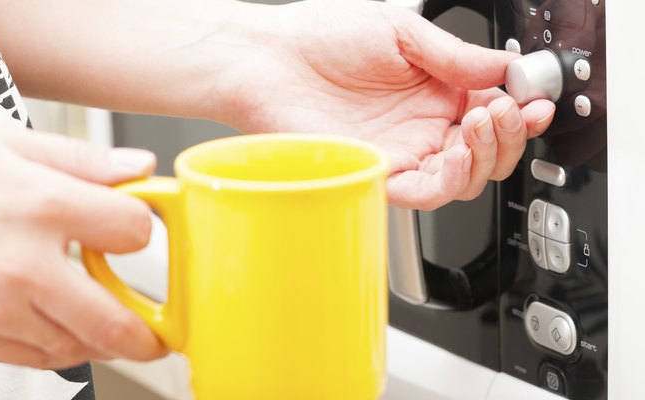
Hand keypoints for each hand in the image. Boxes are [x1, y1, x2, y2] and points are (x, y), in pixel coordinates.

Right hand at [0, 117, 165, 368]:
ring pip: (77, 349)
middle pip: (115, 321)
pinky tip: (64, 330)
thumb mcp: (0, 141)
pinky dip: (62, 351)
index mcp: (40, 205)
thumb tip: (138, 166)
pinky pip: (34, 360)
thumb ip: (80, 159)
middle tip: (161, 331)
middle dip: (150, 332)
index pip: (133, 231)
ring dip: (106, 343)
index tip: (133, 226)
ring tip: (113, 325)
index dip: (142, 227)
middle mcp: (24, 266)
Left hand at [216, 0, 554, 209]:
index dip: (521, 110)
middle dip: (511, 135)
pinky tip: (458, 152)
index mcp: (433, 90)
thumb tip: (503, 71)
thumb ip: (454, 56)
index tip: (536, 100)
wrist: (267, 60)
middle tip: (510, 111)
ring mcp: (400, 151)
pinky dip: (452, 178)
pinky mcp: (377, 172)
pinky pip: (426, 191)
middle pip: (486, 151)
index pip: (493, 110)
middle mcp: (420, 125)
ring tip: (485, 122)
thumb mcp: (400, 32)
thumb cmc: (320, 37)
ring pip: (464, 177)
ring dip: (487, 156)